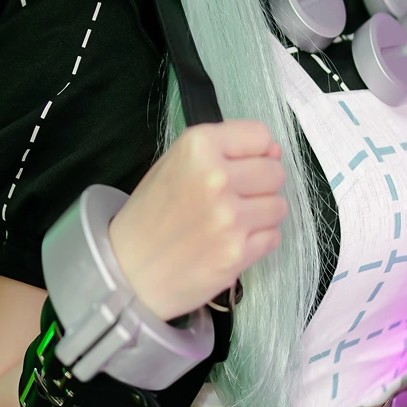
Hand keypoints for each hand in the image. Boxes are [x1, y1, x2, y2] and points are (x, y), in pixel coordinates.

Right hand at [108, 120, 286, 318]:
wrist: (127, 270)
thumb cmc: (151, 214)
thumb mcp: (176, 165)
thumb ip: (225, 152)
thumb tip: (276, 152)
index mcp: (198, 146)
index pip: (261, 136)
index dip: (254, 152)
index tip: (237, 167)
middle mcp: (216, 177)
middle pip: (275, 171)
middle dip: (260, 184)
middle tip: (231, 198)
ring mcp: (229, 217)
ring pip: (278, 205)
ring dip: (261, 214)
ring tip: (229, 222)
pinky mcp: (238, 252)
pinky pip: (273, 236)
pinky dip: (258, 240)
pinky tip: (230, 242)